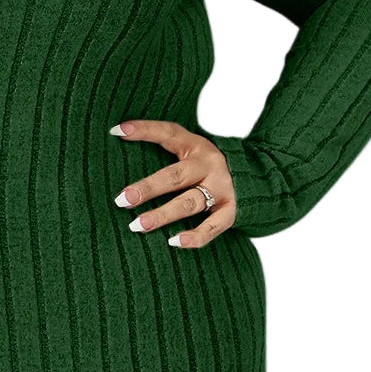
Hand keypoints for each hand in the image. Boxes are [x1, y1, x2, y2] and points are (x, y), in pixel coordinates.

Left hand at [110, 118, 236, 246]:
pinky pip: (212, 227)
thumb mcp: (189, 148)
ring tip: (137, 225)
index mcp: (195, 146)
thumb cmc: (206, 165)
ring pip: (190, 203)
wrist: (255, 177)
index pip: (167, 133)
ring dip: (163, 215)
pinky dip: (194, 236)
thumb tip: (118, 136)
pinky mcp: (231, 211)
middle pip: (175, 177)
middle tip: (122, 200)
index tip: (116, 131)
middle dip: (148, 188)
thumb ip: (161, 145)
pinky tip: (173, 241)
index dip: (143, 130)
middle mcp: (209, 165)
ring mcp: (222, 189)